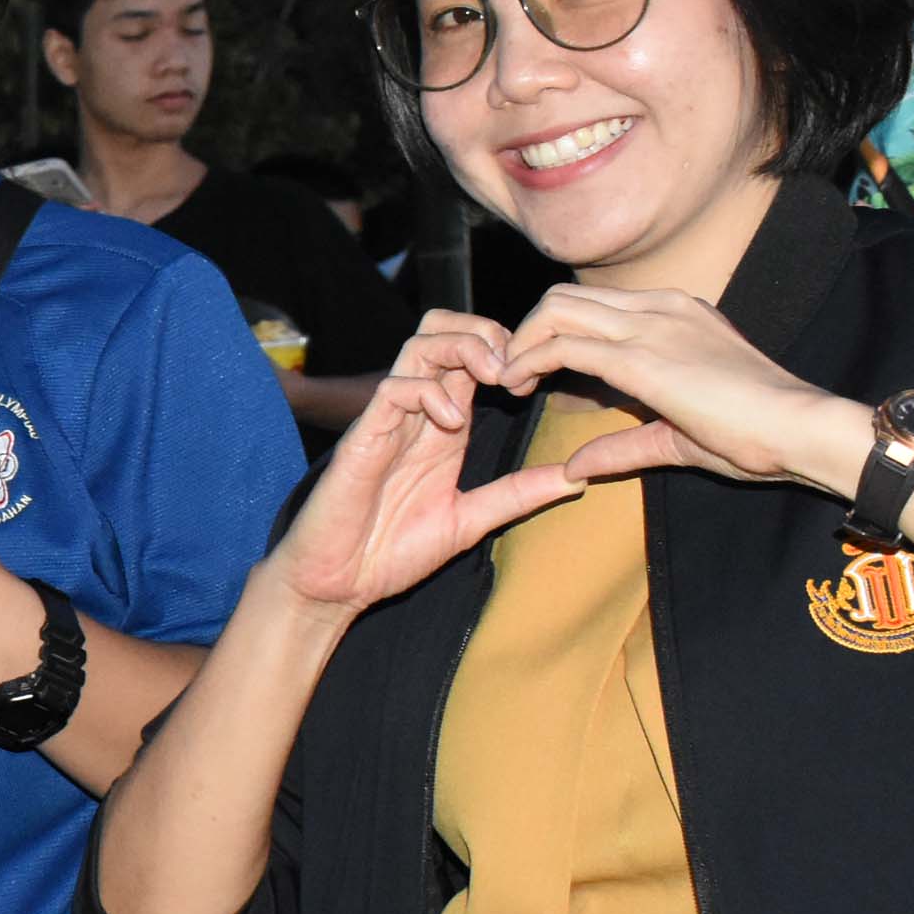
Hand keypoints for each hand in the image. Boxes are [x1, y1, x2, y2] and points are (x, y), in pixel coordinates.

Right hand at [270, 314, 587, 615]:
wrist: (337, 584)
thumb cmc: (390, 553)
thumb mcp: (471, 520)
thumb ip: (517, 494)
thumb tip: (577, 479)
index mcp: (442, 426)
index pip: (471, 356)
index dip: (506, 351)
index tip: (532, 384)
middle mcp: (416, 413)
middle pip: (441, 330)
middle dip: (482, 331)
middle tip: (511, 367)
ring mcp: (387, 421)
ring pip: (419, 345)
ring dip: (462, 348)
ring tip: (492, 378)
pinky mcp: (362, 437)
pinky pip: (394, 388)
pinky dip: (429, 392)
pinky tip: (452, 424)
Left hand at [494, 284, 871, 490]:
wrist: (803, 429)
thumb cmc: (758, 435)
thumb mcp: (677, 438)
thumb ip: (623, 446)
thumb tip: (575, 467)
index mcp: (676, 315)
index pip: (594, 307)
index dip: (552, 335)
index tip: (533, 373)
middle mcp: (661, 308)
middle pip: (564, 297)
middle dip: (526, 331)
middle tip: (512, 375)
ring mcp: (653, 327)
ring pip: (557, 310)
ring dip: (521, 343)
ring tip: (510, 382)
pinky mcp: (644, 358)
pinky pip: (565, 345)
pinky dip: (530, 361)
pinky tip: (518, 385)